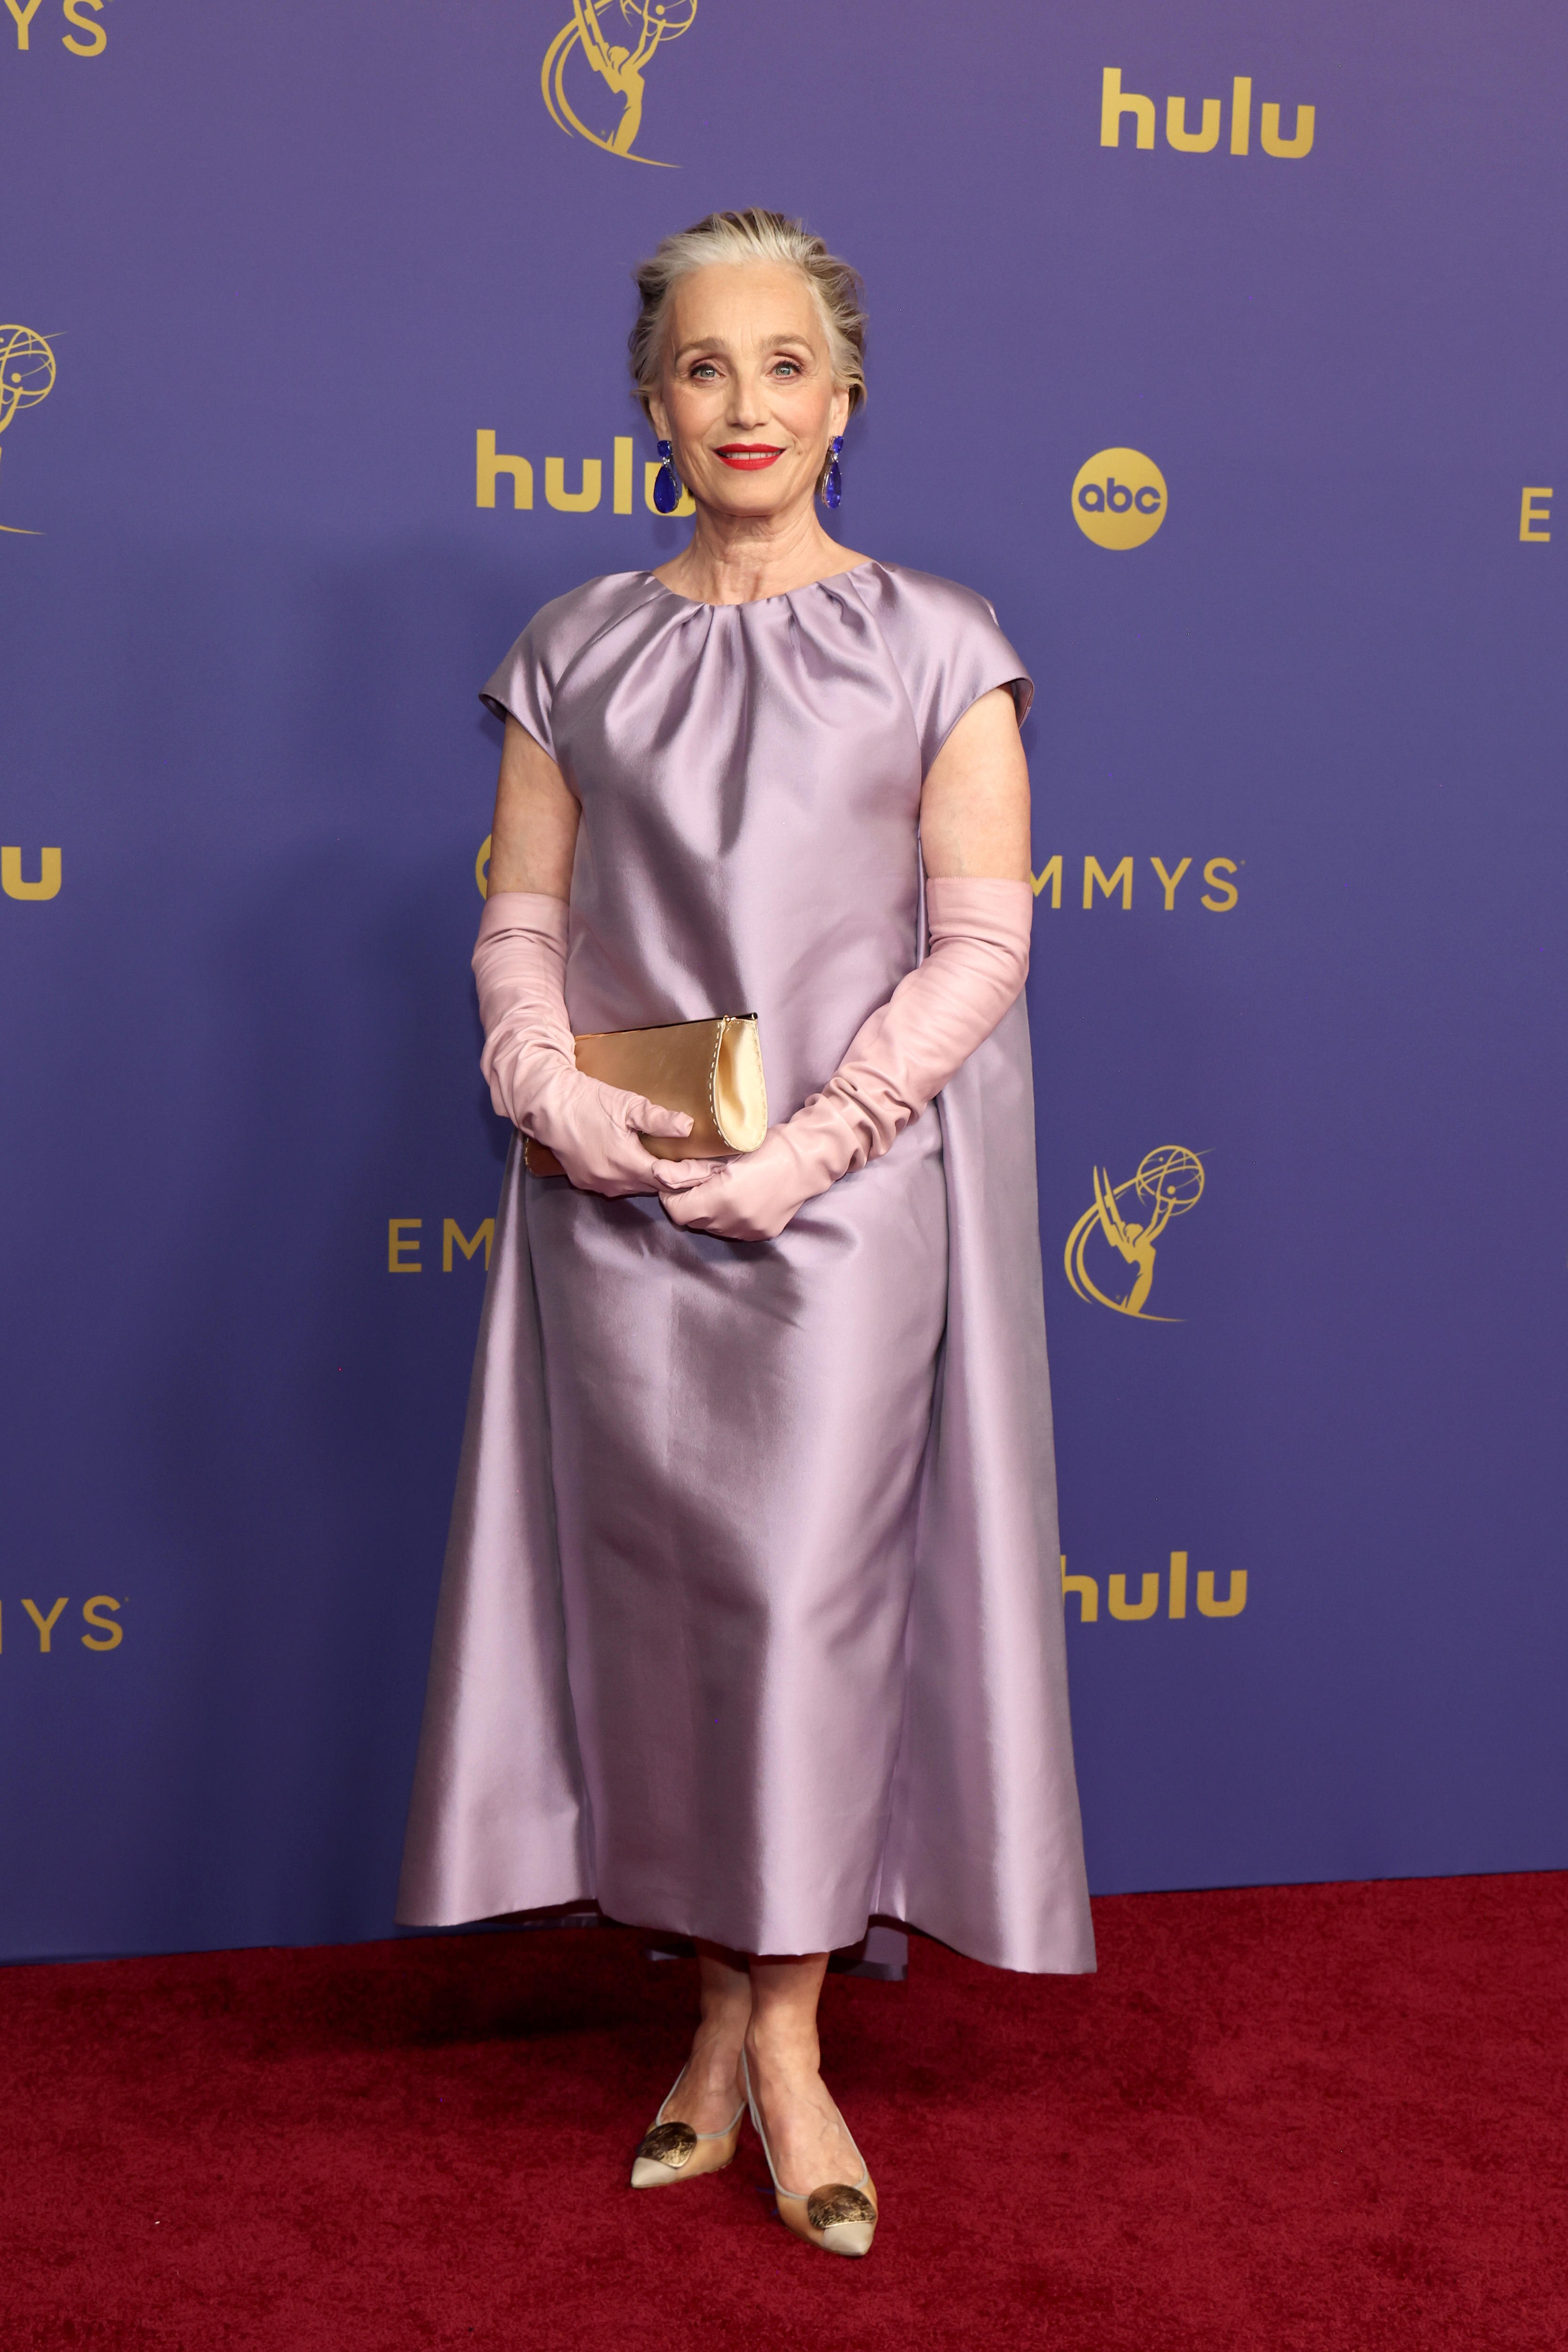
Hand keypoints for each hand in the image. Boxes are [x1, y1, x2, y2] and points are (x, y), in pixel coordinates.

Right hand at [531, 1074, 710, 1198]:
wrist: (548, 1106)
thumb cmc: (587, 1101)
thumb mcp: (627, 1105)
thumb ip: (658, 1119)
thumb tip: (689, 1128)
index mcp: (627, 1163)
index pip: (671, 1178)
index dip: (694, 1174)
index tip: (713, 1167)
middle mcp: (614, 1181)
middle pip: (656, 1187)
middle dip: (680, 1179)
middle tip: (701, 1168)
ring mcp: (598, 1185)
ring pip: (637, 1188)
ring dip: (656, 1180)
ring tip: (675, 1167)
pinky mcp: (585, 1182)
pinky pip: (618, 1185)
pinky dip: (633, 1178)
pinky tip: (640, 1165)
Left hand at [659, 1128, 816, 1240]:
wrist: (807, 1160)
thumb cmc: (767, 1147)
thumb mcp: (725, 1153)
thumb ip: (691, 1169)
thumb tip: (660, 1175)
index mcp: (722, 1198)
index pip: (677, 1210)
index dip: (672, 1197)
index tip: (677, 1182)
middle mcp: (733, 1221)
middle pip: (692, 1221)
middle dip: (689, 1204)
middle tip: (698, 1184)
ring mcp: (748, 1231)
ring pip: (712, 1228)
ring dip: (708, 1213)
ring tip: (720, 1190)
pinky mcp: (761, 1234)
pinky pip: (732, 1231)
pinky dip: (728, 1218)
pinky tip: (739, 1200)